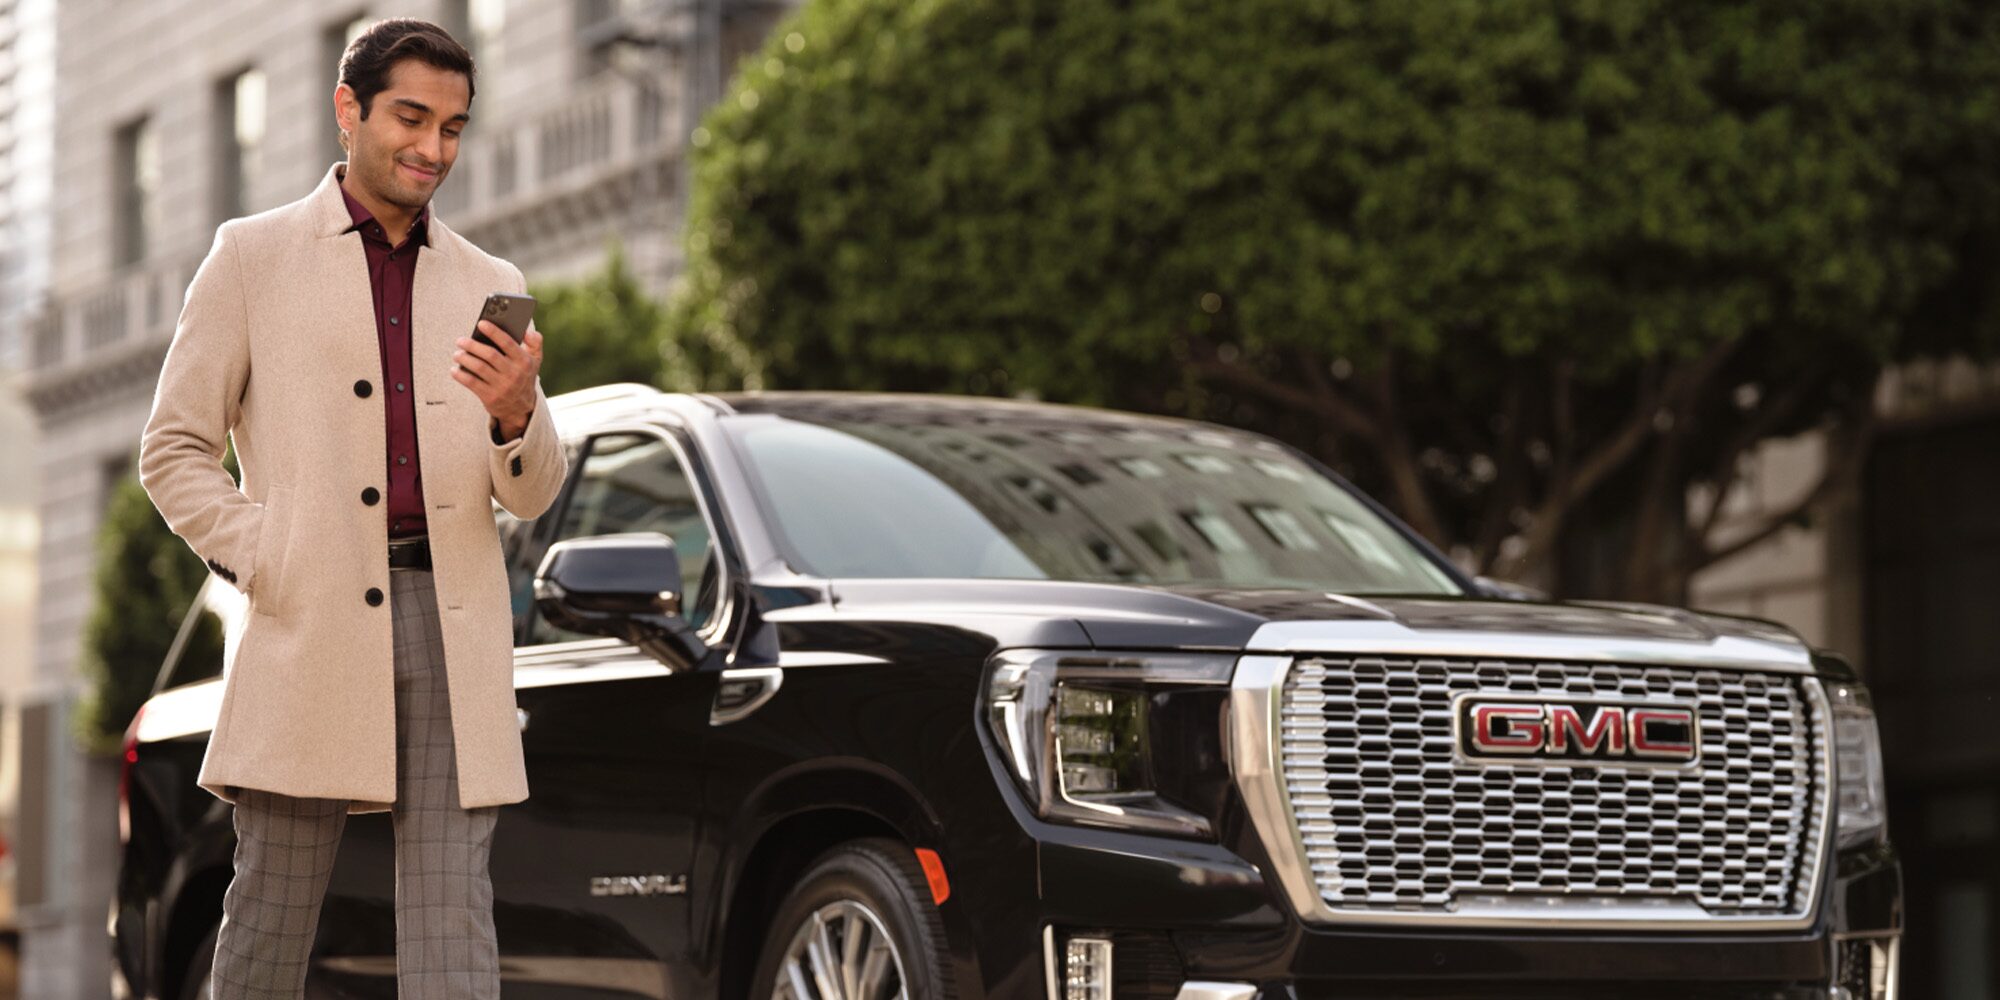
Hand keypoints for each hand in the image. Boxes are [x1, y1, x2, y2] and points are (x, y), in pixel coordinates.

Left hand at [451, 321, 542, 439]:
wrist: (520, 408)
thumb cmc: (524, 377)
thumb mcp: (535, 360)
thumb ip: (535, 343)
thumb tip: (527, 332)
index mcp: (524, 361)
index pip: (508, 343)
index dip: (494, 332)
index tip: (481, 324)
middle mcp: (514, 374)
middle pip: (489, 355)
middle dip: (472, 345)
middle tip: (460, 340)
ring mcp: (502, 386)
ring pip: (479, 368)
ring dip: (464, 359)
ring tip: (457, 354)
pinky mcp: (490, 397)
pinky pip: (472, 383)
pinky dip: (461, 375)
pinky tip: (455, 369)